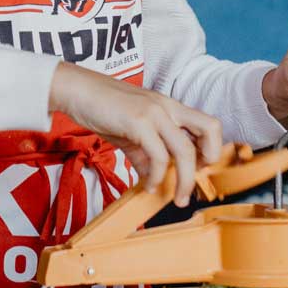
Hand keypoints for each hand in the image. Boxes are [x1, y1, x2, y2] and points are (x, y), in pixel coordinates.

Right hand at [49, 63, 222, 206]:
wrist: (76, 90)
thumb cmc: (102, 108)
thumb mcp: (130, 133)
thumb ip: (145, 155)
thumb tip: (152, 179)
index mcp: (170, 106)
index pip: (208, 124)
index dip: (210, 149)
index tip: (196, 169)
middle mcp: (168, 107)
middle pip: (210, 129)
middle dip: (210, 159)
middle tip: (196, 181)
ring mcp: (155, 113)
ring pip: (186, 150)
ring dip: (185, 180)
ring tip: (176, 197)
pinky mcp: (138, 122)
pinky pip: (159, 156)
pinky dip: (157, 177)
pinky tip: (148, 185)